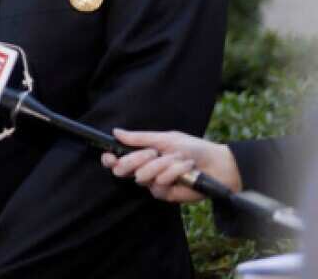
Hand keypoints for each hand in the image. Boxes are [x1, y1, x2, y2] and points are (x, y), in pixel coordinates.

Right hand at [101, 128, 241, 202]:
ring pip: (142, 176)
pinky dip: (174, 172)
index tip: (111, 155)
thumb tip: (116, 132)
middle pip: (122, 170)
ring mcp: (153, 183)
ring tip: (178, 159)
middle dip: (135, 159)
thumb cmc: (193, 148)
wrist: (216, 163)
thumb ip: (139, 138)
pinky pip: (159, 184)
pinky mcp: (165, 194)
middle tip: (152, 153)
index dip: (109, 159)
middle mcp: (144, 170)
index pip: (115, 161)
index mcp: (141, 156)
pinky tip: (185, 168)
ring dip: (162, 164)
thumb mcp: (165, 138)